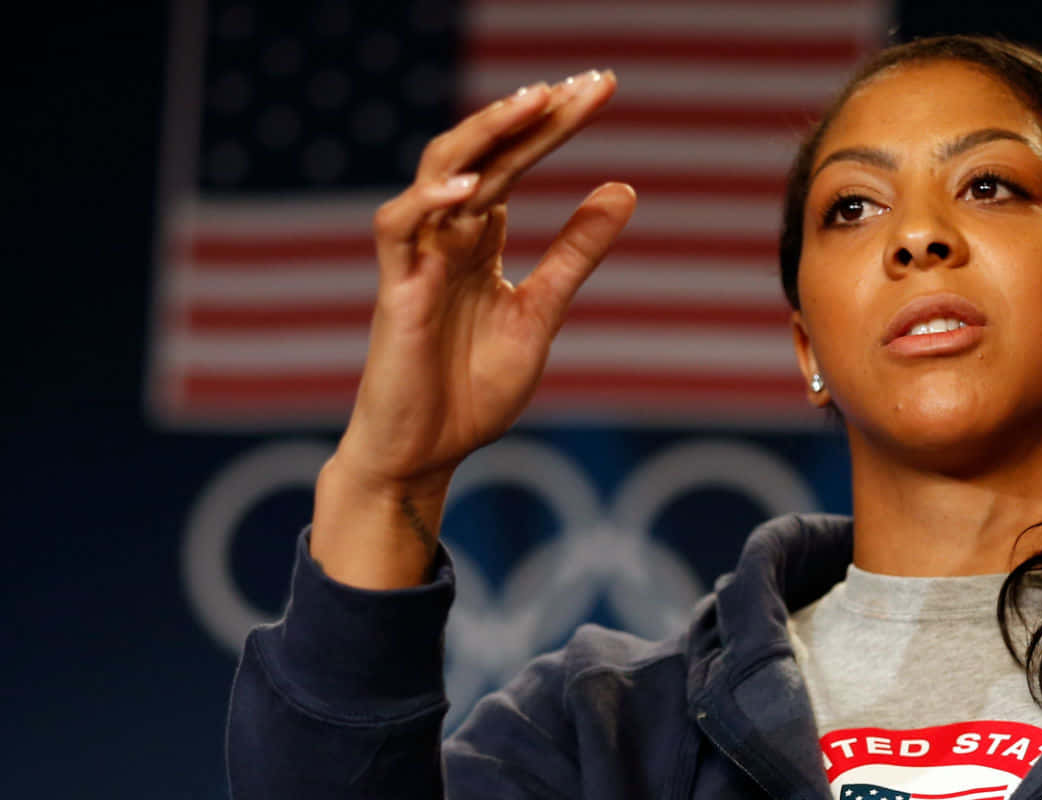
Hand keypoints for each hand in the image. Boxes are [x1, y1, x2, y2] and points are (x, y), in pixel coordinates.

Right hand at [312, 70, 636, 587]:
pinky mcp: (396, 293)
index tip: (604, 87)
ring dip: (484, 135)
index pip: (519, 161)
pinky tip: (471, 184)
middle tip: (586, 83)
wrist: (426, 453)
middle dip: (533, 115)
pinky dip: (429, 202)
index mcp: (481, 238)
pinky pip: (399, 231)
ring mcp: (418, 260)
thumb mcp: (542, 312)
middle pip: (487, 154)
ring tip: (534, 102)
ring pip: (438, 172)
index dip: (556, 123)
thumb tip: (624, 187)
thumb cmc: (472, 388)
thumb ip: (576, 252)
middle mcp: (447, 235)